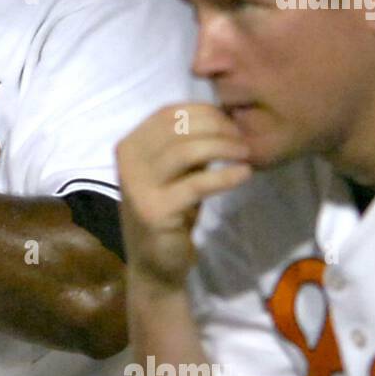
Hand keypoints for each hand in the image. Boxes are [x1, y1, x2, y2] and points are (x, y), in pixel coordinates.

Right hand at [116, 103, 251, 289]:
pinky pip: (197, 183)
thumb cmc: (170, 211)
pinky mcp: (156, 209)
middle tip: (243, 139)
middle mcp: (128, 161)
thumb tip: (222, 116)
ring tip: (246, 154)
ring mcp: (138, 186)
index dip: (204, 112)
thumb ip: (186, 145)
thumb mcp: (174, 172)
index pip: (168, 113)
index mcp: (129, 146)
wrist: (155, 263)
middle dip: (217, 127)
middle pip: (178, 127)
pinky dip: (225, 176)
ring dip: (223, 147)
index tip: (231, 122)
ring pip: (186, 150)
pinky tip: (244, 174)